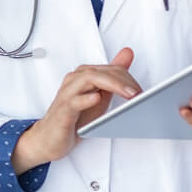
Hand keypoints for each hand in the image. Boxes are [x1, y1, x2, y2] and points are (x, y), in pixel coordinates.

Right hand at [12, 48, 140, 173]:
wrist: (50, 138)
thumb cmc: (75, 117)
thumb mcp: (100, 95)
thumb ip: (113, 76)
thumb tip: (128, 53)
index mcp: (84, 75)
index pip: (109, 69)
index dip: (128, 78)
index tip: (141, 91)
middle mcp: (75, 80)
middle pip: (101, 72)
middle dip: (123, 80)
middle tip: (138, 93)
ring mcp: (67, 94)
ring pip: (88, 80)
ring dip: (111, 85)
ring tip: (127, 94)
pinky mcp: (63, 111)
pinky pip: (74, 101)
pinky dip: (86, 99)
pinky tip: (97, 98)